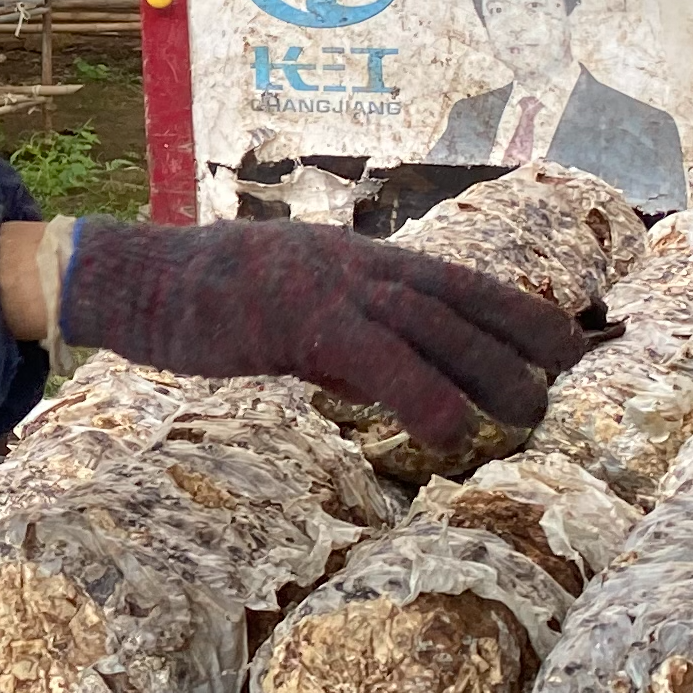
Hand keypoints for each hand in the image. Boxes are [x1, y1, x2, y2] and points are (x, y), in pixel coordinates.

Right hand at [52, 216, 588, 450]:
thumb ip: (338, 339)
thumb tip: (381, 379)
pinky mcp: (296, 320)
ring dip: (489, 371)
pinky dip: (421, 394)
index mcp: (352, 258)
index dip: (512, 311)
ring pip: (432, 326)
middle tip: (565, 386)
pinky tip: (451, 433)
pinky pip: (377, 359)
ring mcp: (326, 286)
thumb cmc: (195, 300)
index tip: (562, 346)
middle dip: (520, 340)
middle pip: (458, 299)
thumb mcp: (281, 310)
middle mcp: (353, 263)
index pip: (451, 280)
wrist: (127, 278)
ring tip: (530, 416)